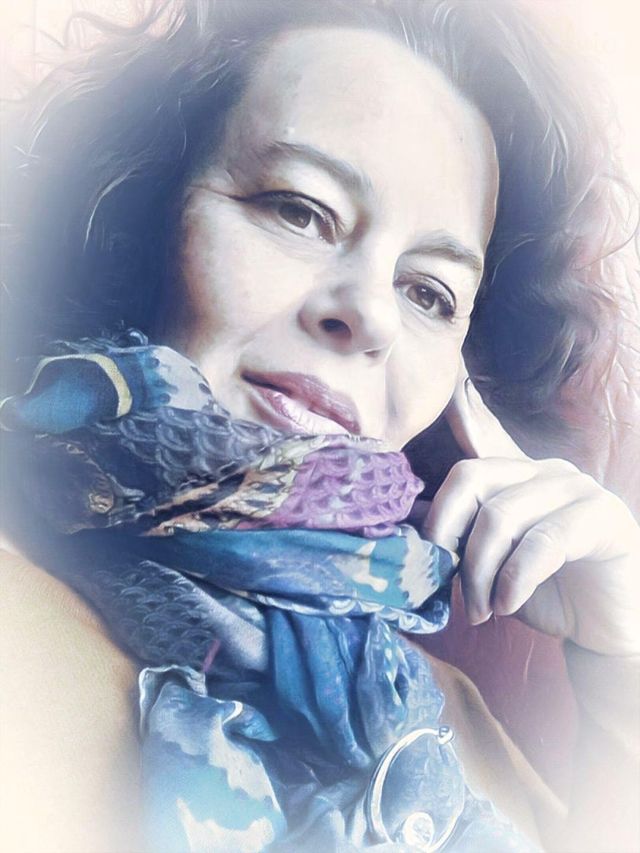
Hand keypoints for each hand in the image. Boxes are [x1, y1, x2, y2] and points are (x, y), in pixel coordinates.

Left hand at [422, 363, 639, 655]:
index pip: (463, 472)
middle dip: (450, 539)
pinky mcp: (605, 518)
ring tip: (481, 611)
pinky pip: (543, 541)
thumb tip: (407, 530)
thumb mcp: (492, 567)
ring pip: (502, 516)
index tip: (425, 558)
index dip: (436, 512)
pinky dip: (514, 579)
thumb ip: (460, 543)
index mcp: (517, 476)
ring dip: (480, 572)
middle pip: (473, 482)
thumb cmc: (548, 594)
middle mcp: (547, 471)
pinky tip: (506, 604)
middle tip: (449, 587)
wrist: (609, 628)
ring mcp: (579, 488)